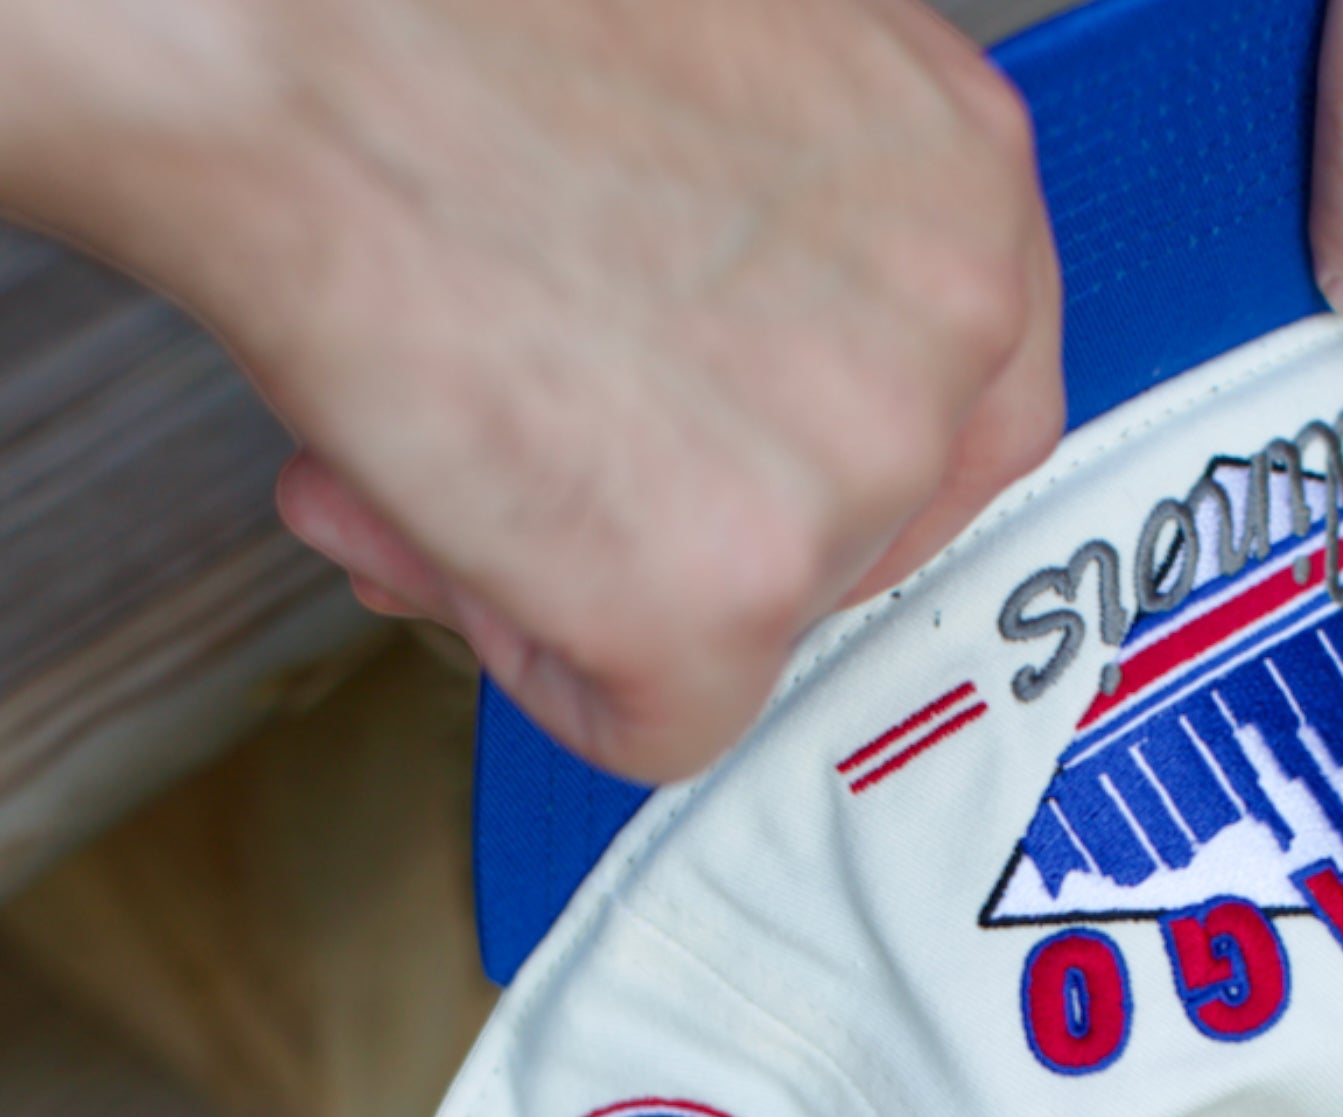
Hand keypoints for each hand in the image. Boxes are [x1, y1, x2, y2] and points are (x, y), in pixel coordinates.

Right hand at [2, 0, 1063, 781]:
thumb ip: (782, 261)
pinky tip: (447, 527)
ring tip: (464, 439)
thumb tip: (705, 410)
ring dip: (605, 579)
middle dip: (713, 526)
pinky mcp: (730, 598)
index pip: (972, 418)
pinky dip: (542, 665)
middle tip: (567, 454)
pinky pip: (657, 723)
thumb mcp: (724, 96)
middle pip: (867, 540)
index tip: (749, 478)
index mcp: (962, 182)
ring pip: (754, 631)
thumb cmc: (445, 28)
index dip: (835, 468)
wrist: (272, 30)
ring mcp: (852, 472)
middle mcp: (947, 328)